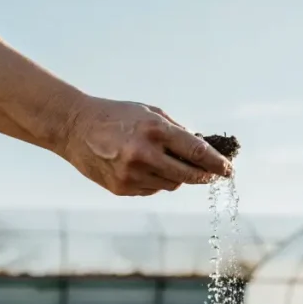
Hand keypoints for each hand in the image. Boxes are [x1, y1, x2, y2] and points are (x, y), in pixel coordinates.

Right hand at [0, 27, 232, 196]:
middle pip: (188, 176)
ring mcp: (132, 174)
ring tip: (168, 163)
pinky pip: (152, 190)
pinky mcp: (122, 188)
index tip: (229, 170)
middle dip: (205, 176)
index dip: (216, 164)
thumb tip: (206, 151)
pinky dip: (156, 182)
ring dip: (178, 177)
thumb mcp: (150, 113)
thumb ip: (178, 131)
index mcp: (155, 131)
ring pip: (172, 185)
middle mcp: (144, 155)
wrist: (74, 126)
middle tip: (214, 175)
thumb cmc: (118, 116)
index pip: (196, 152)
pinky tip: (145, 168)